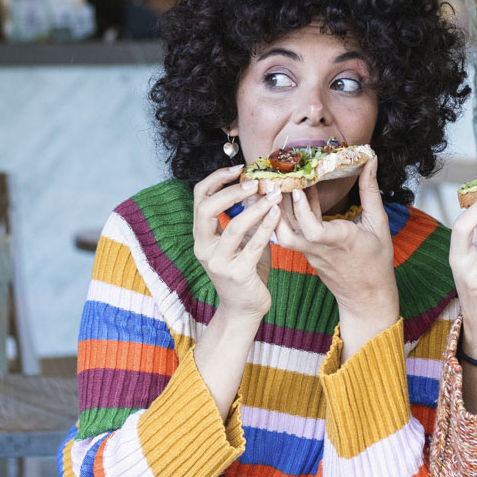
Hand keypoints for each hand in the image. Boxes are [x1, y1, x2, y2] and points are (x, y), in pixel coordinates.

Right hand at [192, 165, 280, 319]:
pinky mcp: (236, 274)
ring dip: (255, 208)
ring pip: (233, 227)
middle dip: (231, 191)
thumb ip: (245, 217)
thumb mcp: (242, 240)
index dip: (216, 179)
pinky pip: (252, 246)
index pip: (199, 198)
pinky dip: (266, 227)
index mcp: (202, 236)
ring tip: (273, 195)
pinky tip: (277, 213)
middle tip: (255, 183)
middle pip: (206, 209)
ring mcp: (218, 262)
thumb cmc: (245, 270)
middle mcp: (204, 248)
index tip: (239, 168)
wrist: (245, 308)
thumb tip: (258, 187)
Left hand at [275, 157, 399, 351]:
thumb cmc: (376, 261)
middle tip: (272, 180)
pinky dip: (286, 215)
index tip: (296, 189)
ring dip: (275, 211)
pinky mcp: (305, 254)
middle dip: (274, 209)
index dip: (302, 210)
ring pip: (282, 235)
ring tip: (277, 184)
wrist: (366, 296)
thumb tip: (370, 161)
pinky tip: (291, 194)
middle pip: (285, 235)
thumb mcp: (379, 223)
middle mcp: (319, 248)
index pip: (313, 230)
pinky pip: (290, 234)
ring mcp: (309, 253)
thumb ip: (371, 191)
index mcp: (339, 241)